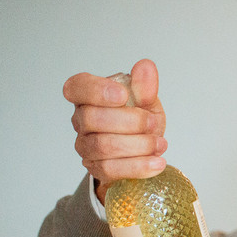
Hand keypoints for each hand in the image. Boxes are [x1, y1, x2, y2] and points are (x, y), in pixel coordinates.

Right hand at [63, 58, 167, 200]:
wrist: (143, 150)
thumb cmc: (140, 120)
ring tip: (160, 144)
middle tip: (154, 124)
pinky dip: (137, 166)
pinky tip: (157, 162)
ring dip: (137, 145)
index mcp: (87, 96)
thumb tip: (146, 67)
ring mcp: (85, 145)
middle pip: (92, 119)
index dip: (96, 90)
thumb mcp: (146, 102)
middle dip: (130, 122)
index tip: (122, 95)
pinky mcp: (95, 167)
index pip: (77, 87)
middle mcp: (81, 120)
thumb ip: (145, 87)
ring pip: (102, 146)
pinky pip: (110, 169)